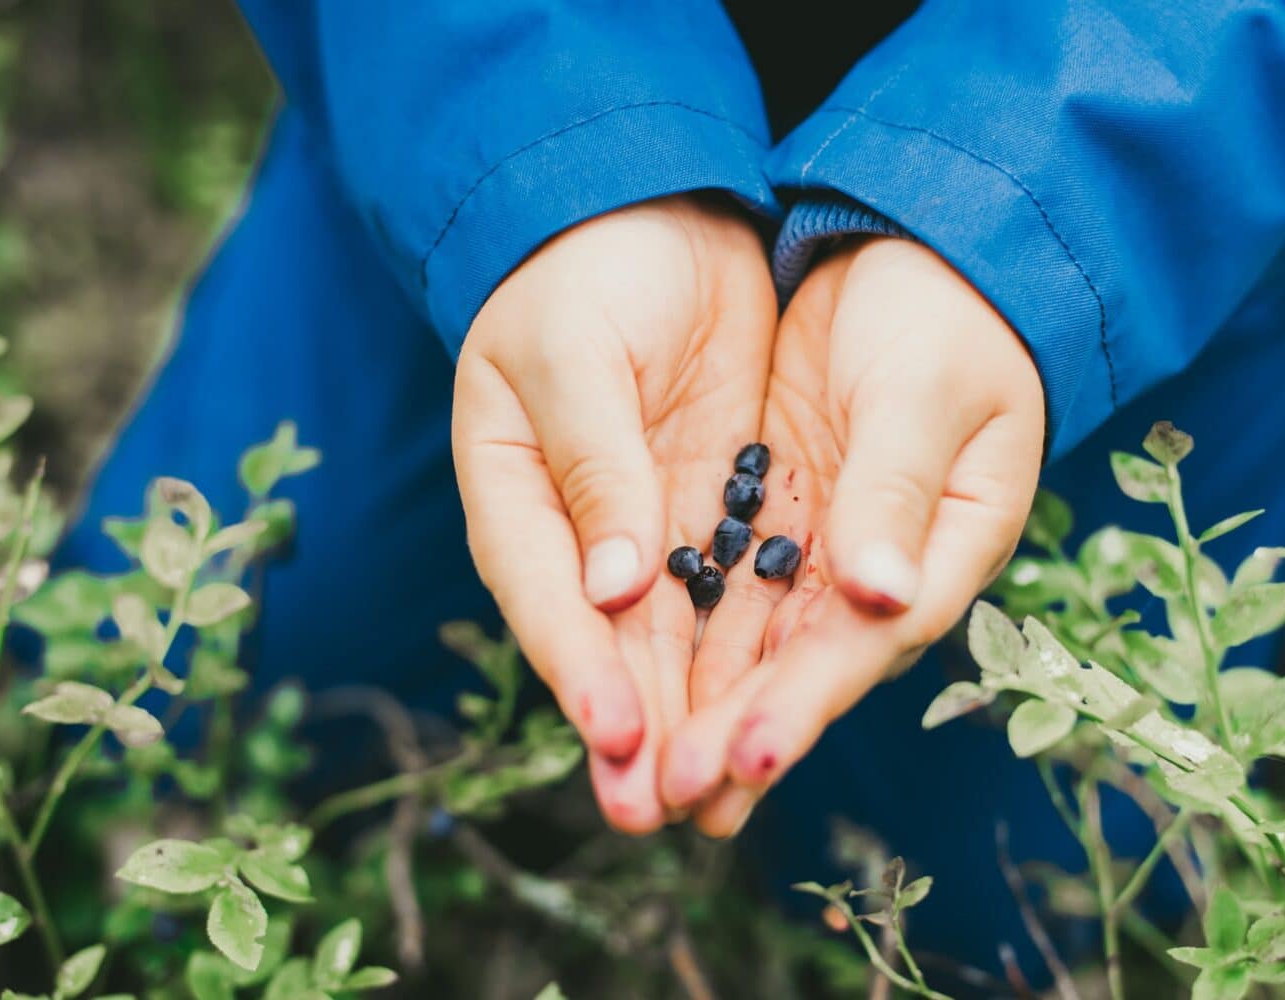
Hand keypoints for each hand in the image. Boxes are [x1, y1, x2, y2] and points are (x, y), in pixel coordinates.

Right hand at [451, 194, 775, 832]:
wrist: (658, 208)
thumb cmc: (585, 267)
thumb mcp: (573, 352)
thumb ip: (594, 463)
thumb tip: (614, 586)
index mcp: (514, 487)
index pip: (543, 592)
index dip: (577, 667)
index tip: (617, 735)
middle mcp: (579, 526)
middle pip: (608, 642)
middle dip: (636, 729)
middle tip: (661, 812)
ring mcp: (652, 525)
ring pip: (677, 638)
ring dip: (693, 716)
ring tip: (714, 798)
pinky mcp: (719, 510)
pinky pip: (739, 594)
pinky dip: (753, 656)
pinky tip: (771, 715)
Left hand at [659, 237, 1045, 834]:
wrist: (920, 249)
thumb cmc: (944, 311)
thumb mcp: (924, 389)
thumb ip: (895, 489)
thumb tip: (880, 600)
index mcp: (950, 546)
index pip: (868, 639)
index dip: (804, 701)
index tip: (742, 758)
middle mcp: (893, 570)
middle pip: (807, 668)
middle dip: (735, 734)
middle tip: (667, 801)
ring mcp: (834, 549)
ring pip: (762, 648)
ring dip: (705, 713)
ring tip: (645, 788)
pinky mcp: (785, 521)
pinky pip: (732, 598)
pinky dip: (691, 648)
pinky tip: (643, 698)